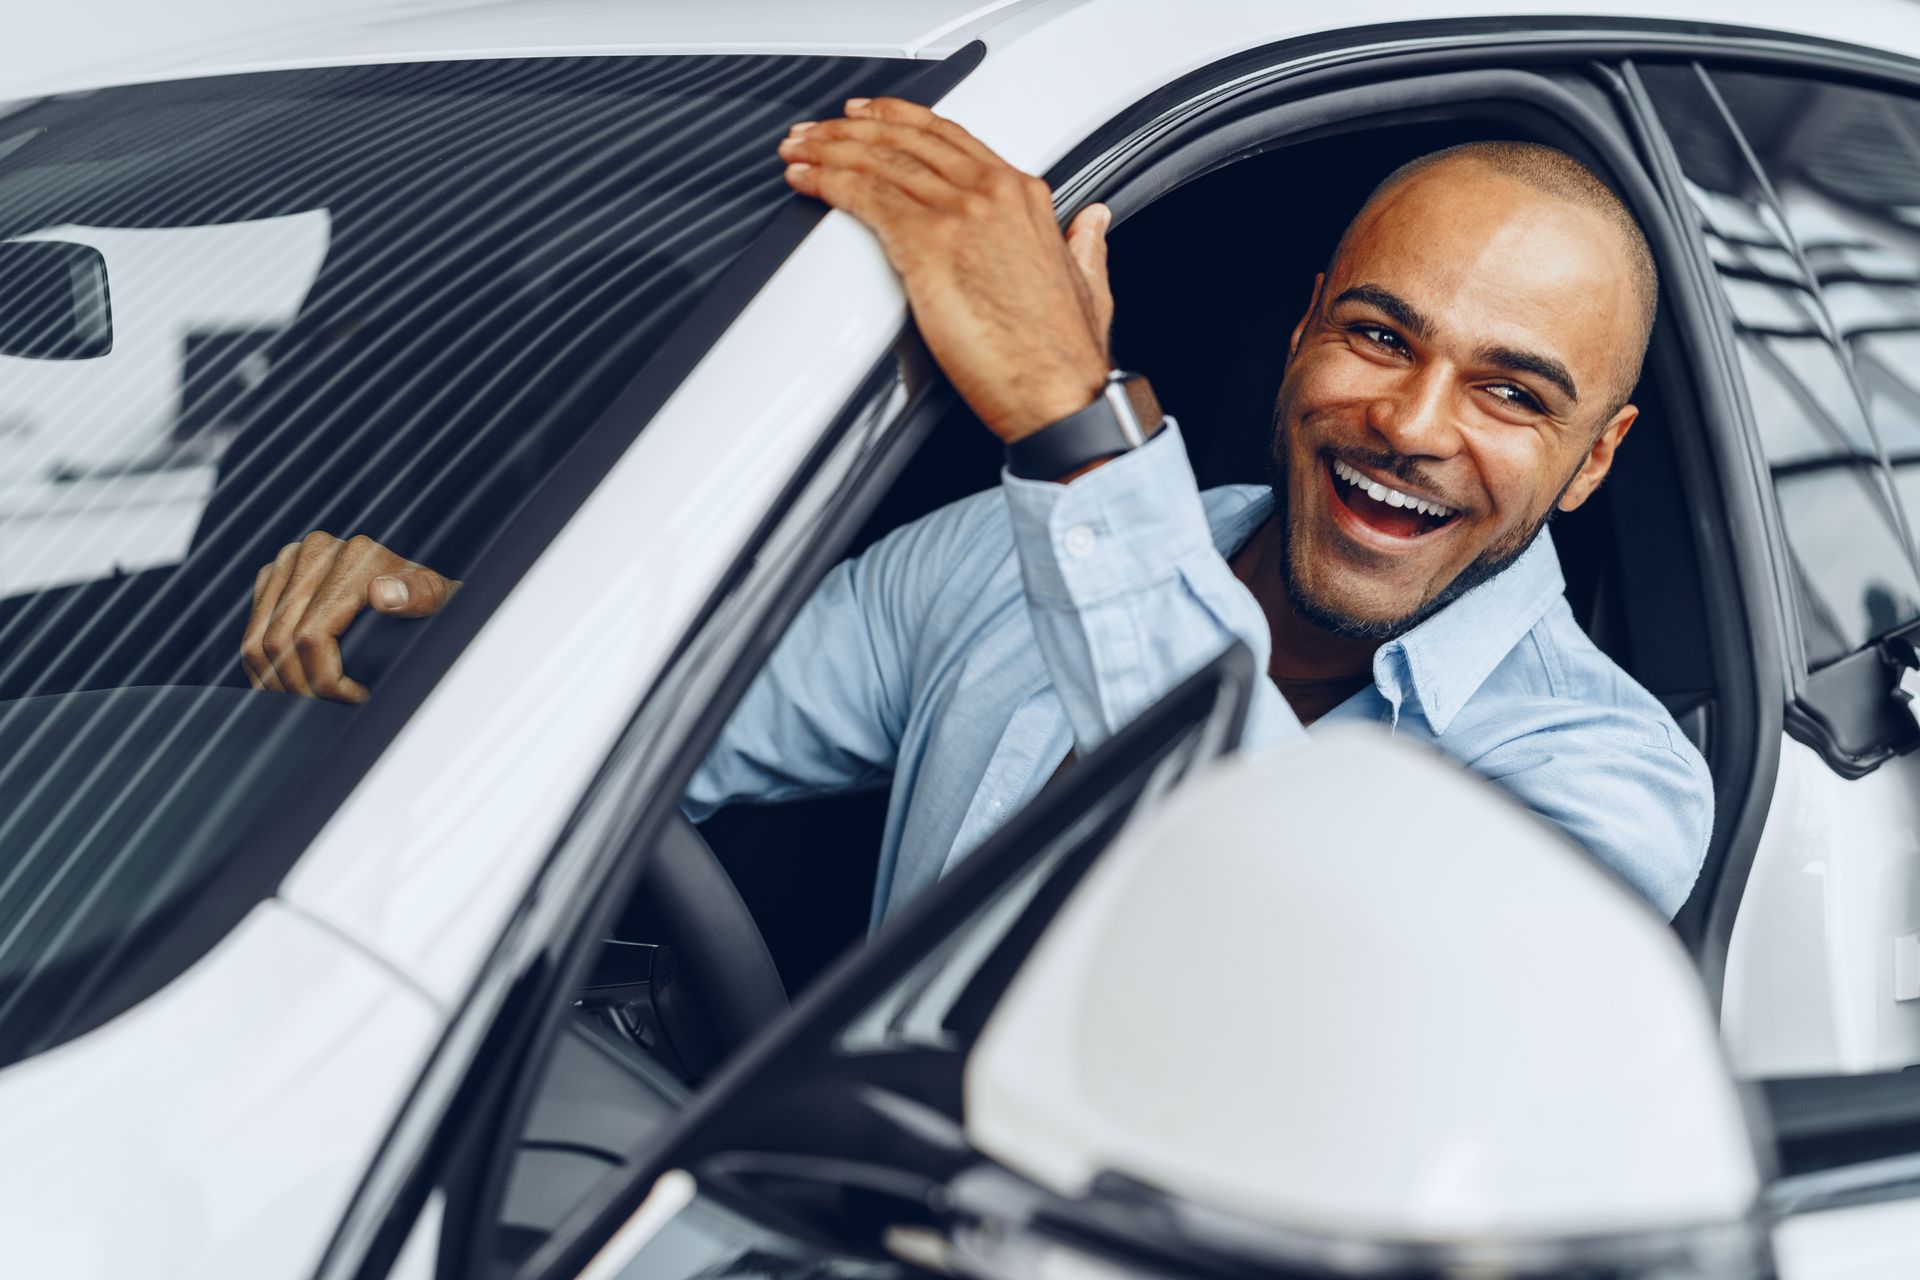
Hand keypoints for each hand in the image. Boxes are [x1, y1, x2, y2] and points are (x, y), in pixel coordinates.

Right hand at [241, 531, 459, 703]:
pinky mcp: (273, 576)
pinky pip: (251, 632)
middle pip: (280, 641)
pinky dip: (264, 669)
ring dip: (277, 684)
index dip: (326, 680)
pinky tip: (292, 687)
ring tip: (311, 703)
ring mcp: (289, 562)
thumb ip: (420, 596)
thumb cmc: (429, 601)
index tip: (354, 698)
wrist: (415, 585)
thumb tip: (384, 595)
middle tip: (328, 710)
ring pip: (257, 641)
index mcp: (353, 555)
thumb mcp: (439, 599)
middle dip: (301, 688)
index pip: (312, 635)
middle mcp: (315, 550)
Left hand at [778, 97, 1115, 441]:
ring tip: (797, 152)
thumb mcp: (1089, 283)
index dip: (901, 120)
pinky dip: (829, 182)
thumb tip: (1092, 222)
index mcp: (1024, 198)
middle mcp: (992, 194)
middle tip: (815, 131)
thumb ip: (1084, 244)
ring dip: (829, 151)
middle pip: (907, 139)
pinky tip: (807, 181)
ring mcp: (960, 214)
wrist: (1060, 392)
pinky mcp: (929, 246)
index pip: (950, 137)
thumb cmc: (1064, 355)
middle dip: (851, 129)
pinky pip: (866, 197)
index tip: (869, 116)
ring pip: (880, 161)